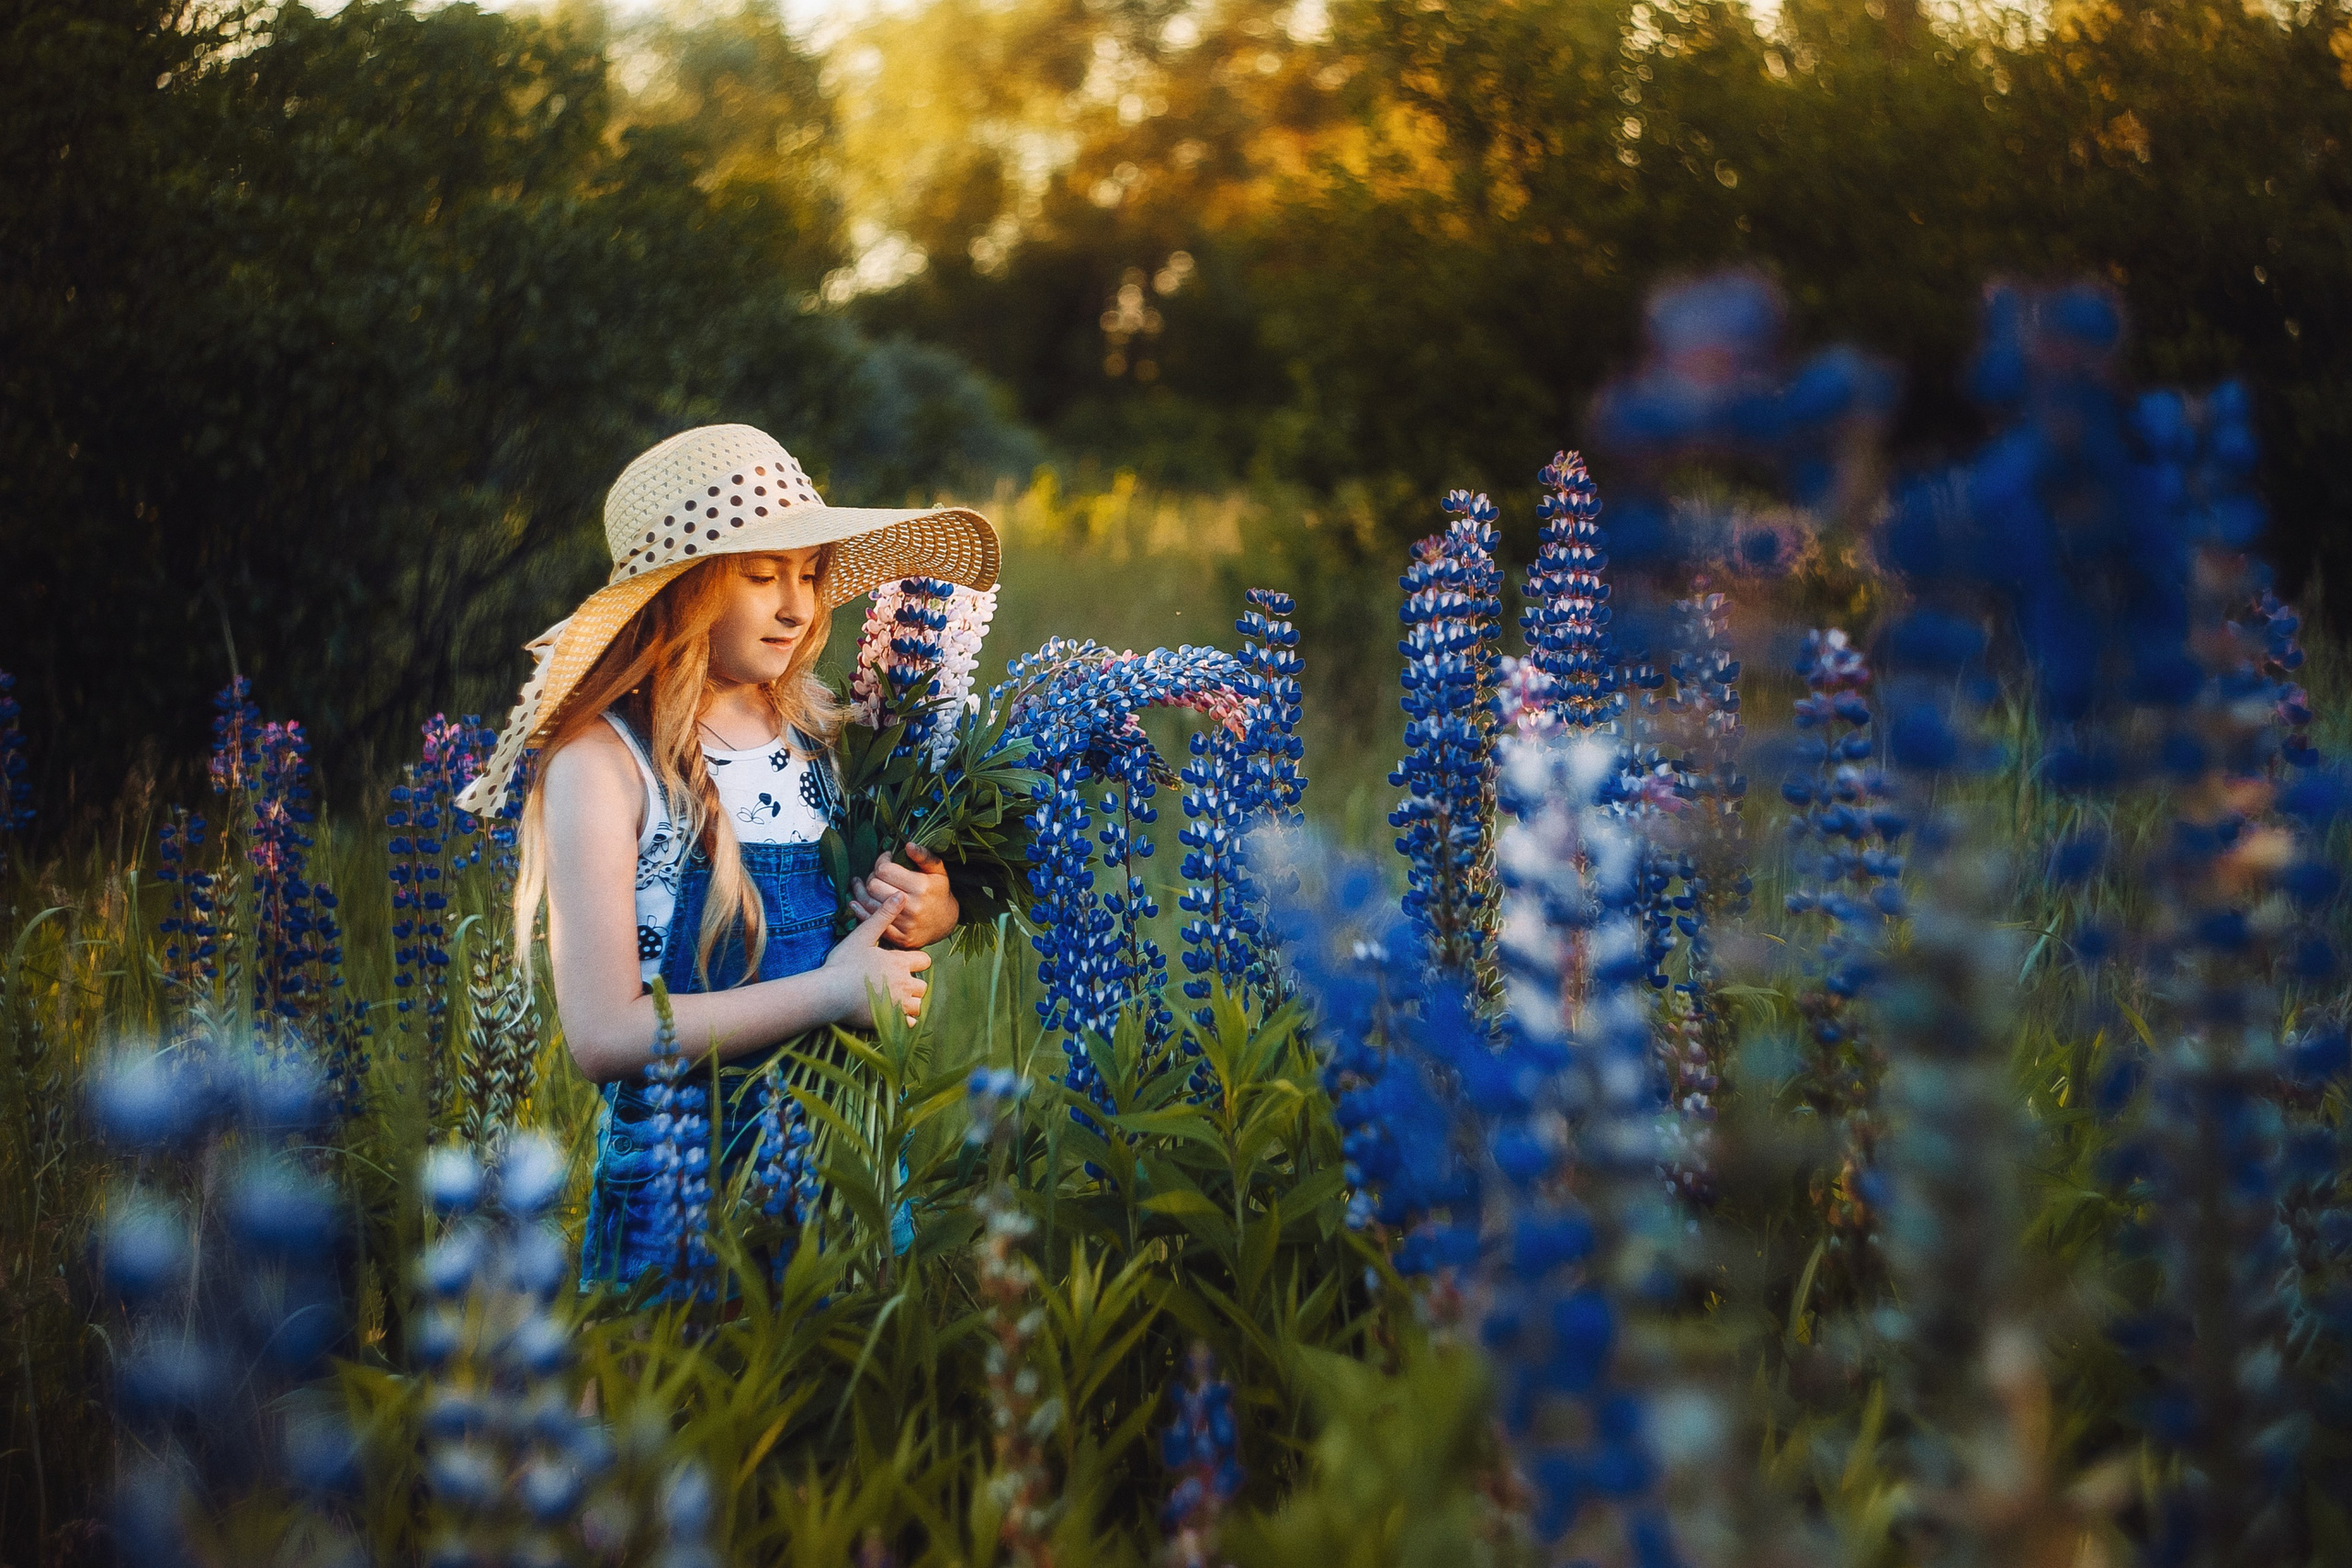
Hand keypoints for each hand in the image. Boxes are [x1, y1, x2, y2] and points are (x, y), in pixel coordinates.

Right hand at [819, 894, 931, 1026]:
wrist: (829, 993)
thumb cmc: (843, 963)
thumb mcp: (863, 935)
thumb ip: (883, 916)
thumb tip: (901, 895)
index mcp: (900, 962)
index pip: (924, 960)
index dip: (914, 961)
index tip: (901, 963)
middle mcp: (905, 983)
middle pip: (923, 985)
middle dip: (913, 984)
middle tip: (895, 983)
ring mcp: (899, 1004)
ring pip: (918, 1005)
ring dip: (909, 1003)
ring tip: (893, 999)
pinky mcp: (891, 1021)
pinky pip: (909, 1024)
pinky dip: (904, 1021)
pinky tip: (892, 1015)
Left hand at [849, 843, 958, 948]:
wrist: (946, 923)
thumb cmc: (938, 892)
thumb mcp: (938, 870)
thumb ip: (924, 856)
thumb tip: (908, 844)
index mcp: (921, 887)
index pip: (884, 870)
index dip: (881, 861)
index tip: (886, 859)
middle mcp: (912, 906)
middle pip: (874, 886)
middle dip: (872, 876)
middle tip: (878, 874)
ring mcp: (904, 924)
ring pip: (868, 904)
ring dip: (862, 892)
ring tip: (862, 884)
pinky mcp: (898, 938)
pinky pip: (871, 922)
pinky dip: (861, 910)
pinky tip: (857, 901)